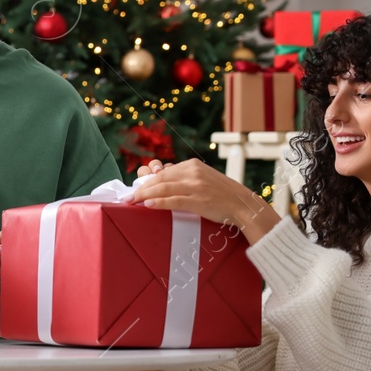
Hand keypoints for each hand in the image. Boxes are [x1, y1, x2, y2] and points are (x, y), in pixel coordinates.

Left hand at [129, 159, 278, 243]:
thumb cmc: (222, 195)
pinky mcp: (198, 200)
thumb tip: (161, 178)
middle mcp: (192, 172)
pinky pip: (173, 200)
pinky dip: (158, 203)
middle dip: (141, 188)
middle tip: (128, 197)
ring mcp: (195, 186)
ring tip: (131, 202)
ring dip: (144, 195)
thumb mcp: (203, 179)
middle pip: (160, 179)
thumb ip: (184, 177)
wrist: (243, 205)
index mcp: (192, 165)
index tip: (136, 187)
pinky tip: (147, 205)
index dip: (147, 180)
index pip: (163, 171)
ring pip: (163, 188)